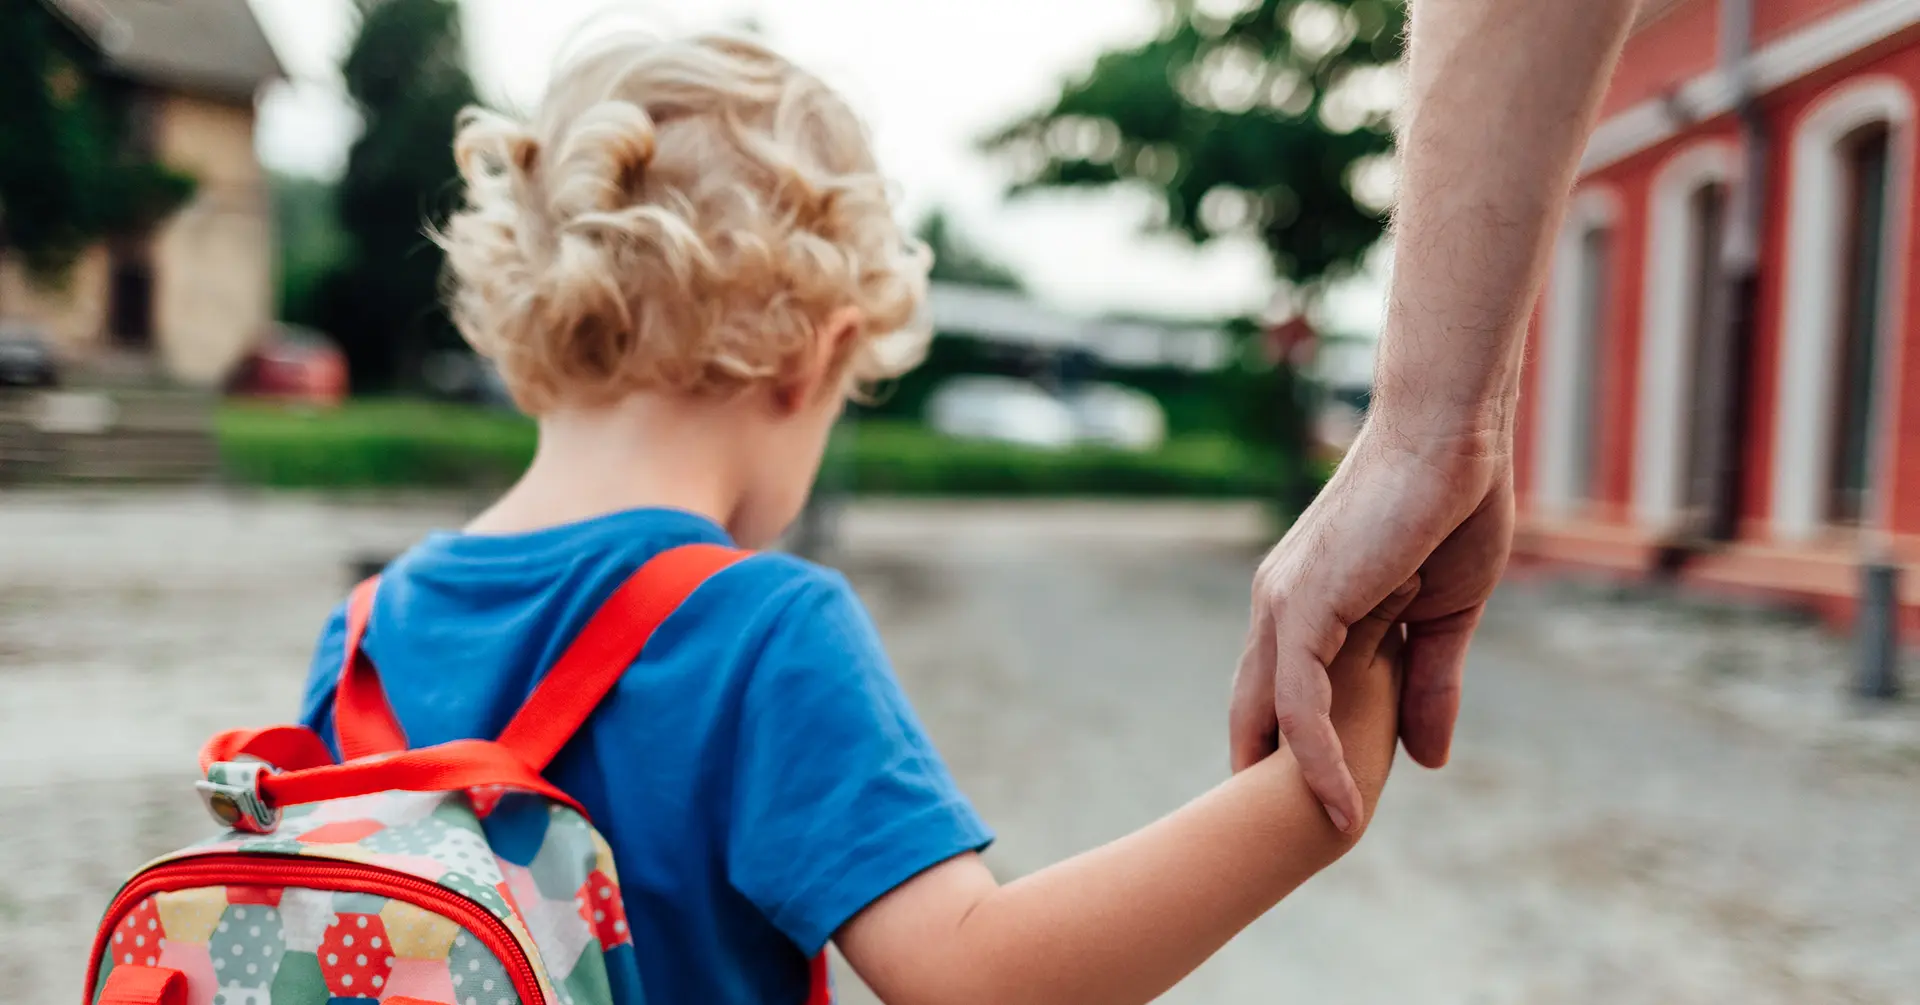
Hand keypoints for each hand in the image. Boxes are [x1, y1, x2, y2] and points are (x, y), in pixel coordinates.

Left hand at [1230, 417, 1514, 830]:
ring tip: (1326, 843)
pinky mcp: (1306, 607)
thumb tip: (1427, 760)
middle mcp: (1278, 607)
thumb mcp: (1444, 617)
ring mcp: (1285, 606)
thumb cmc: (1450, 506)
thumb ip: (1428, 684)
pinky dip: (1318, 760)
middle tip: (1290, 848)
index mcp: (1303, 604)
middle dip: (1270, 782)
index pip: (1280, 695)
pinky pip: (1300, 704)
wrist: (1453, 435)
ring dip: (1296, 787)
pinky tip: (1341, 806)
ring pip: (1274, 719)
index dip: (1290, 753)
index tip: (1311, 809)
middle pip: (1258, 715)